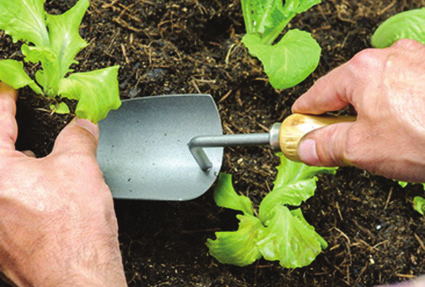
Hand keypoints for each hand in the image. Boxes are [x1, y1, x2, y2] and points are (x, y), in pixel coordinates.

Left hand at [0, 83, 126, 285]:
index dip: (5, 97)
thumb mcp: (80, 168)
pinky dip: (21, 184)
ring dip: (17, 160)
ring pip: (4, 175)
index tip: (11, 86)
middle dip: (11, 131)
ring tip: (37, 154)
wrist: (77, 280)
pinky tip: (42, 188)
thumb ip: (78, 137)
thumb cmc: (73, 234)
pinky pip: (7, 198)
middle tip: (23, 118)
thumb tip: (82, 124)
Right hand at [292, 39, 424, 182]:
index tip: (298, 124)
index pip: (318, 93)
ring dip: (368, 111)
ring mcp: (415, 60)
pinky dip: (394, 107)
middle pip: (347, 89)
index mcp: (361, 70)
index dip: (304, 113)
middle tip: (337, 139)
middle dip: (339, 115)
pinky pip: (402, 88)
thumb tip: (304, 148)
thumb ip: (326, 146)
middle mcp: (388, 57)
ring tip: (377, 138)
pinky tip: (404, 128)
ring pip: (377, 88)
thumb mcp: (363, 149)